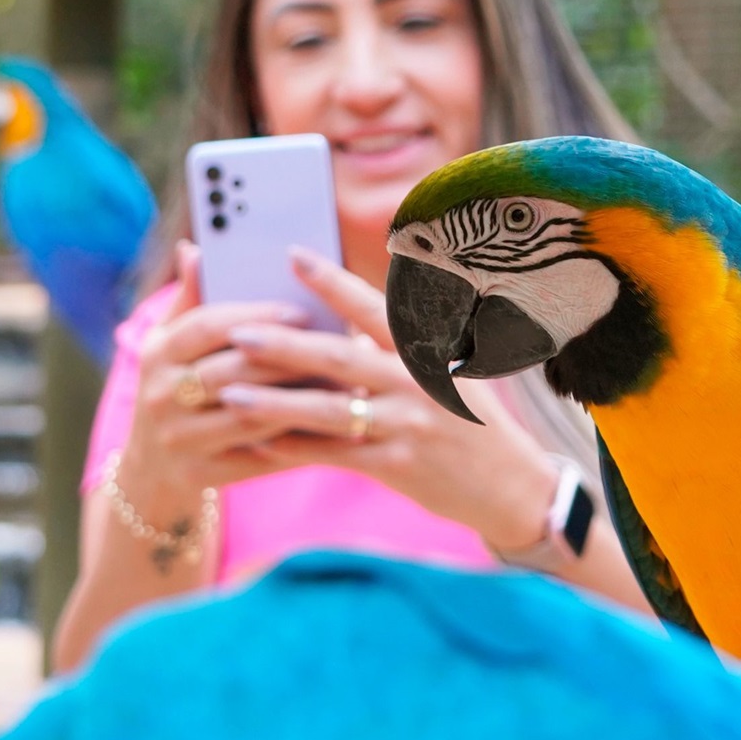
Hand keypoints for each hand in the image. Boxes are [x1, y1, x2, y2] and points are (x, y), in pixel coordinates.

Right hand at [119, 241, 316, 505]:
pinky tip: (336, 428)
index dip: (256, 316)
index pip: (207, 326)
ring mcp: (178, 440)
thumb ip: (191, 298)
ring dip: (301, 401)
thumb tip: (196, 249)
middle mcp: (160, 396)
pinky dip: (299, 443)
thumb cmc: (176, 385)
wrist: (150, 470)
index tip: (303, 311)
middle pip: (232, 372)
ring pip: (250, 417)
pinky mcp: (200, 476)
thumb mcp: (172, 343)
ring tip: (347, 384)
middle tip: (339, 347)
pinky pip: (258, 458)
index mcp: (157, 353)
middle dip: (289, 359)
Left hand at [219, 246, 558, 550]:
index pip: (372, 306)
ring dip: (275, 403)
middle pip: (339, 358)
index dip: (331, 281)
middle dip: (283, 345)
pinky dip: (297, 450)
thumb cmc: (467, 418)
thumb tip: (332, 326)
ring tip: (229, 393)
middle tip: (236, 330)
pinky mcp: (399, 468)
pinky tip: (259, 444)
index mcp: (426, 349)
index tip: (292, 255)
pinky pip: (337, 456)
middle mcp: (416, 382)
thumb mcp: (444, 370)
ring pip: (329, 411)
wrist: (511, 484)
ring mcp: (407, 426)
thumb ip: (393, 349)